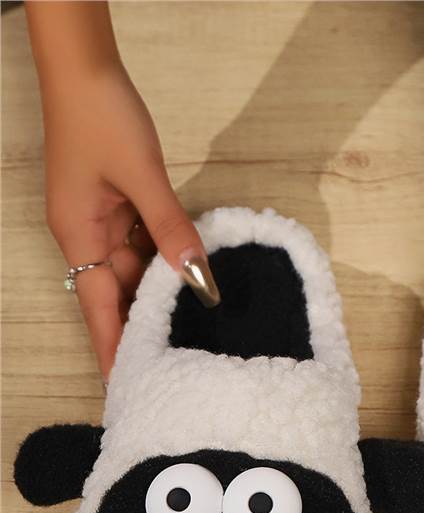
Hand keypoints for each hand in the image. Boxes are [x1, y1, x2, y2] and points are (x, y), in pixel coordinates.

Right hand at [41, 64, 204, 380]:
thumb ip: (171, 227)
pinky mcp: (120, 207)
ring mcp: (104, 222)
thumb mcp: (142, 176)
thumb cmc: (103, 118)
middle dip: (144, 330)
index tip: (127, 388)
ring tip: (192, 335)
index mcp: (80, 237)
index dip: (114, 348)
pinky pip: (145, 245)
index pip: (99, 309)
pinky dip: (166, 263)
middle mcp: (88, 237)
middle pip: (118, 296)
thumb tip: (197, 276)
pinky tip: (191, 281)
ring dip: (161, 297)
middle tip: (178, 368)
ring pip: (135, 272)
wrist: (86, 68)